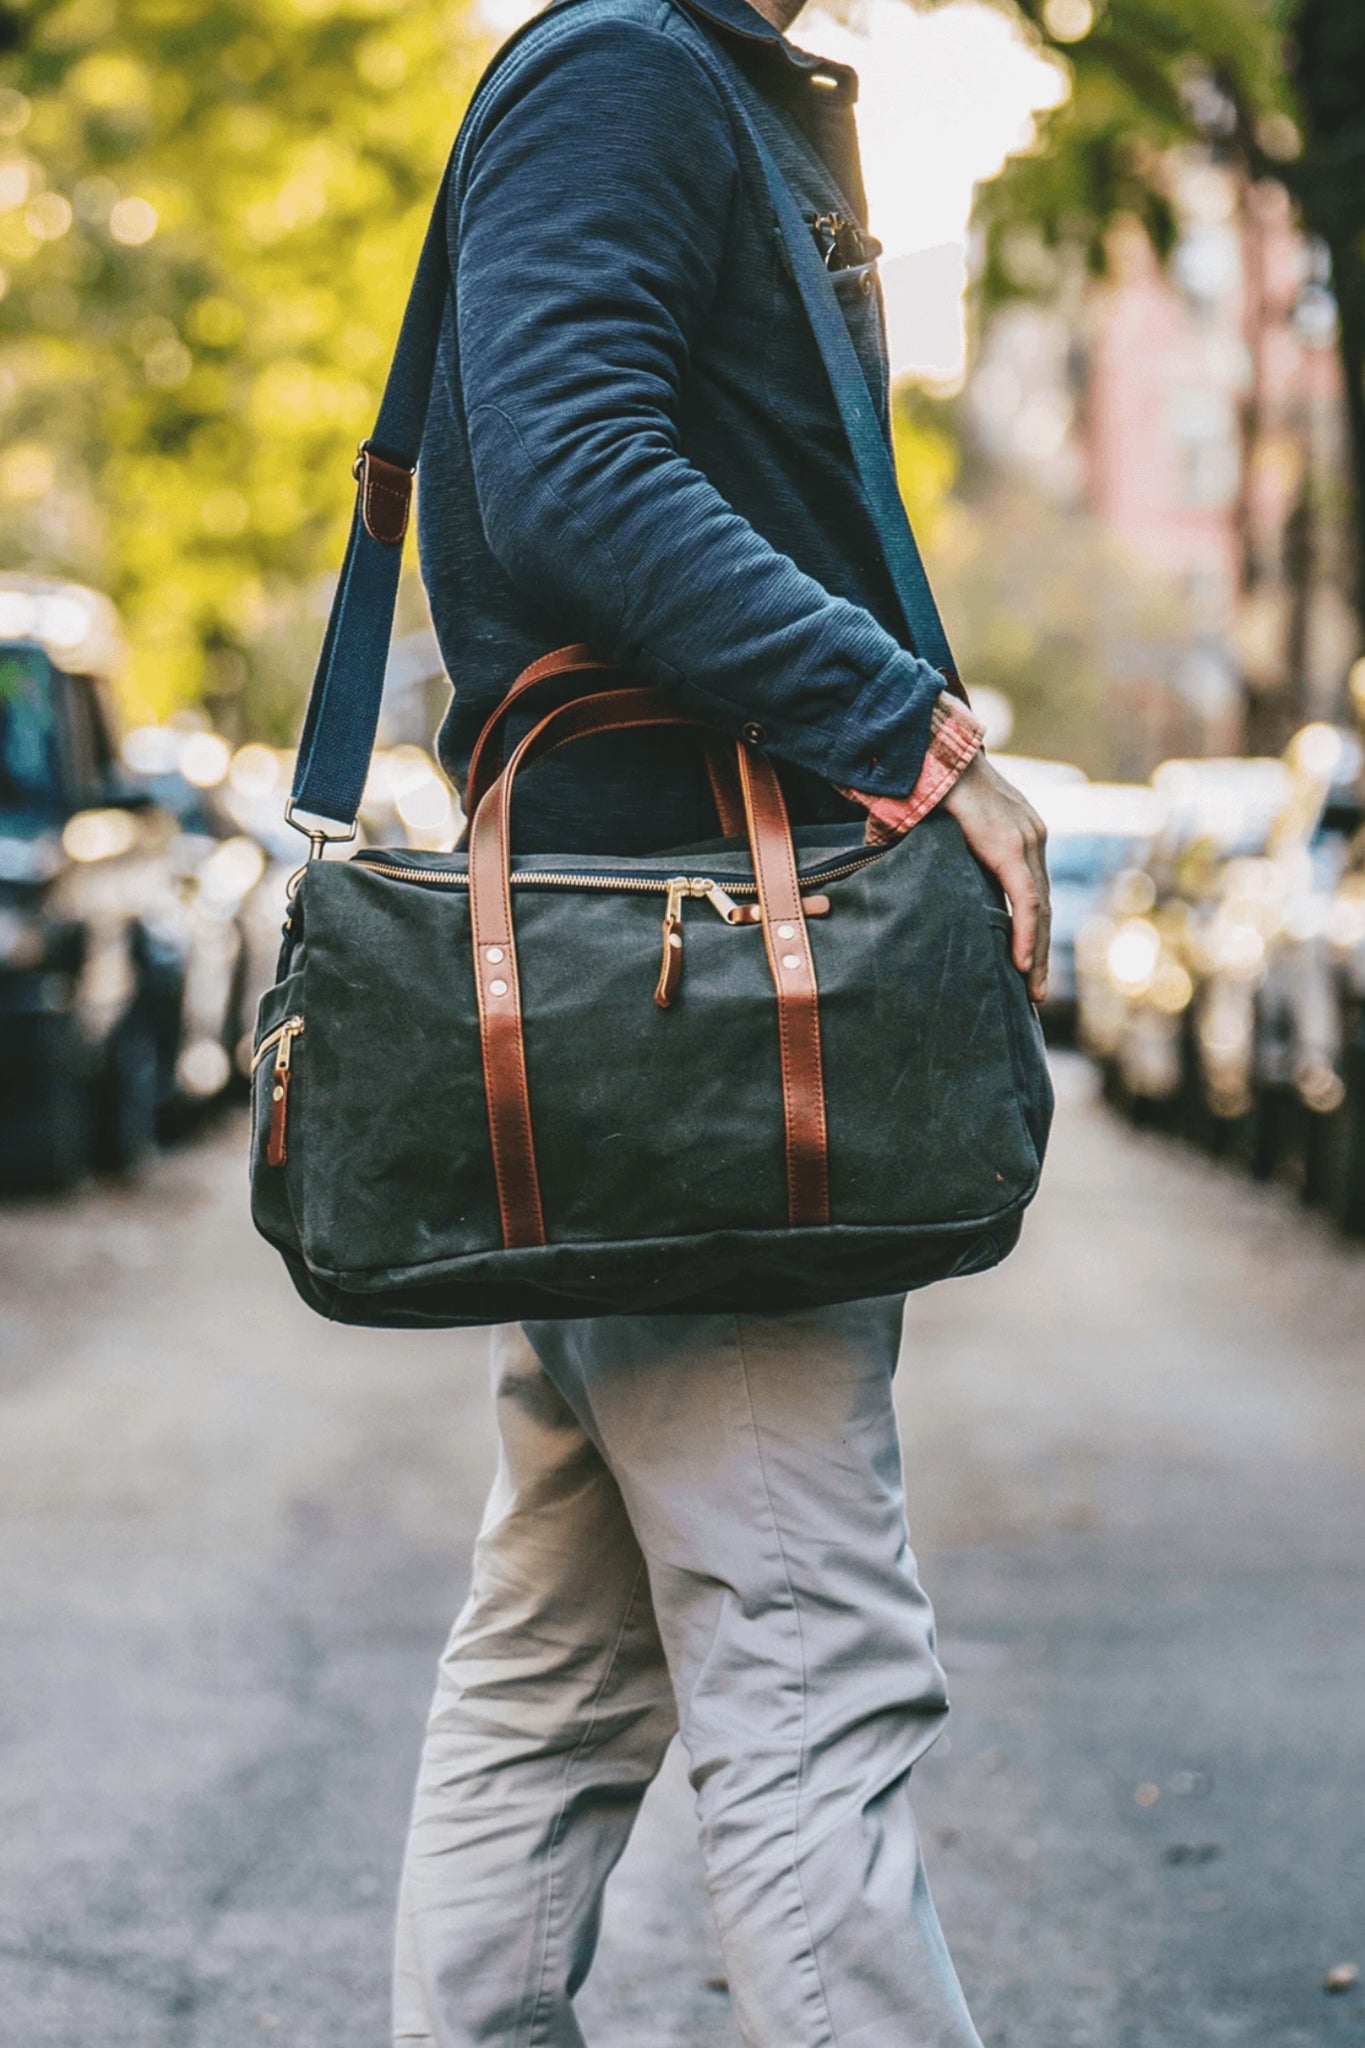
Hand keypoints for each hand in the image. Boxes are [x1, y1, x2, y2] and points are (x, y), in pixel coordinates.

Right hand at [943, 752, 1049, 1002]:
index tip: (1028, 964)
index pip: (1033, 892)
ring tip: (1033, 990)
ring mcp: (1027, 841)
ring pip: (1040, 909)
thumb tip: (896, 877)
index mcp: (1018, 833)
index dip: (1033, 930)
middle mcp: (1032, 838)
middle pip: (1042, 906)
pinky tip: (1022, 963)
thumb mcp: (937, 827)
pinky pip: (1025, 900)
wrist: (931, 749)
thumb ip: (932, 856)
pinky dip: (1026, 933)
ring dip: (1036, 953)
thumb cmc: (926, 782)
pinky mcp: (1011, 847)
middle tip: (1036, 992)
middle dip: (1040, 952)